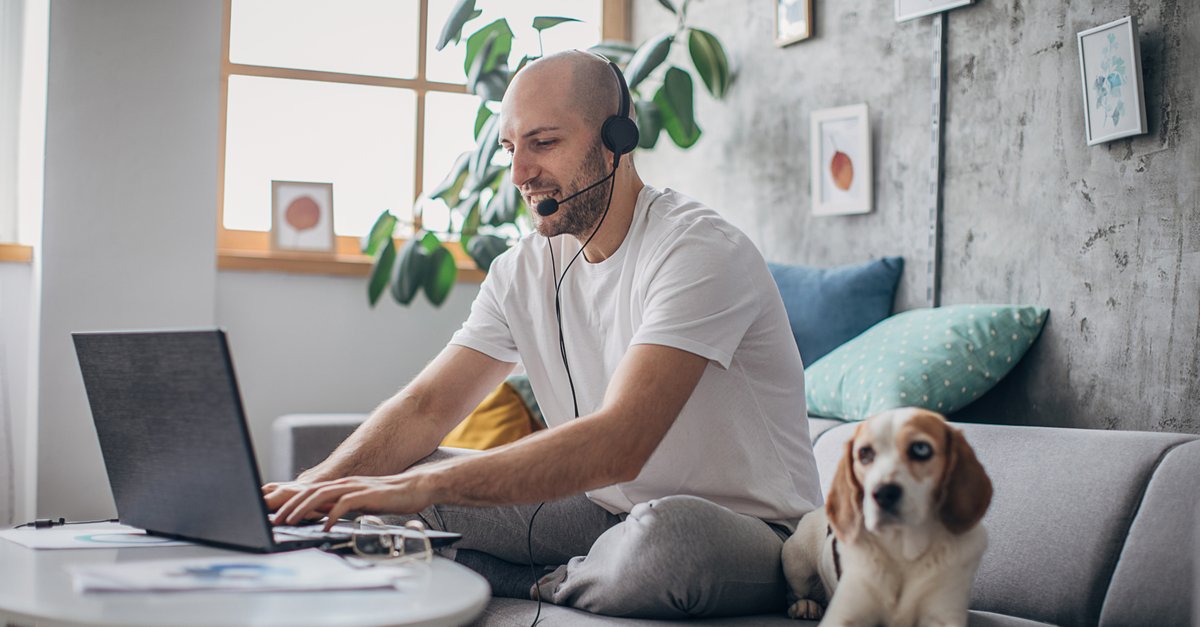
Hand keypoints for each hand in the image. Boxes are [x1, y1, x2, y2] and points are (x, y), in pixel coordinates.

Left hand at [273, 472, 436, 530]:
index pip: (310, 492)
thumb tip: (324, 518)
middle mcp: (345, 483)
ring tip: (290, 522)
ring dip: (303, 509)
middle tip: (275, 521)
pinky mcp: (367, 495)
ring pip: (322, 496)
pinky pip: (344, 504)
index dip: (291, 503)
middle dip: (289, 506)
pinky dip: (331, 515)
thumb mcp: (360, 503)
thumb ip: (342, 507)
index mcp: (342, 485)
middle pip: (310, 492)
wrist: (416, 488)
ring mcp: (355, 487)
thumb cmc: (390, 497)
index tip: (277, 515)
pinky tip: (324, 527)